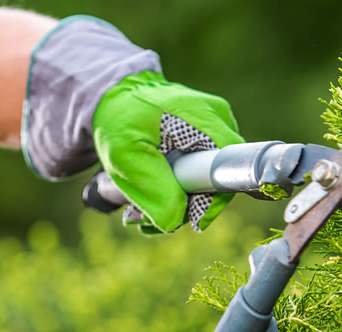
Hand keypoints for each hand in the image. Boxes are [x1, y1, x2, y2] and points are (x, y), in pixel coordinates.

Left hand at [22, 17, 242, 232]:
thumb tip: (173, 222)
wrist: (113, 97)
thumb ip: (151, 187)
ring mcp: (213, 133)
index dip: (209, 203)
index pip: (228, 171)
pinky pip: (197, 178)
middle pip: (217, 183)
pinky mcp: (203, 143)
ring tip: (135, 213)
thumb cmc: (119, 118)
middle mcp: (218, 123)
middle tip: (142, 219)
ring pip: (206, 185)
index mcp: (206, 119)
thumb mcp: (125, 154)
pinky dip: (172, 194)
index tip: (183, 220)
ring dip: (172, 206)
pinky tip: (146, 201)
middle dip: (182, 209)